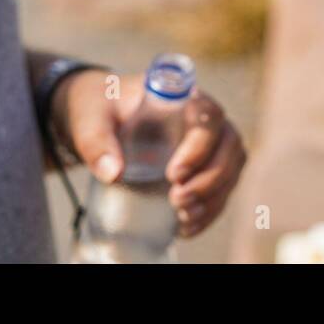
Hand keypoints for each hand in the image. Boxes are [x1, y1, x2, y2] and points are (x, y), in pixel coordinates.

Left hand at [52, 70, 246, 237]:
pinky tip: (187, 226)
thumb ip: (97, 143)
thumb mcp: (91, 120)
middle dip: (209, 179)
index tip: (173, 174)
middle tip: (176, 200)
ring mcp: (210, 143)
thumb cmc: (99, 110)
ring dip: (213, 197)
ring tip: (182, 216)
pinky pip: (223, 188)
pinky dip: (210, 210)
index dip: (200, 147)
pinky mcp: (206, 166)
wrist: (101, 117)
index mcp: (182, 98)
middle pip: (229, 146)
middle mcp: (204, 119)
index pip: (209, 118)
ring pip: (232, 169)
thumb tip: (113, 174)